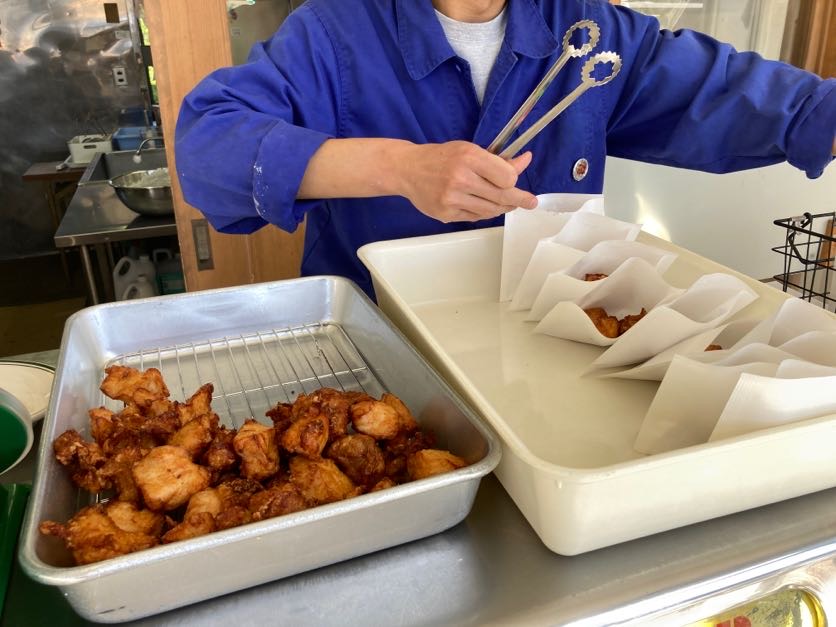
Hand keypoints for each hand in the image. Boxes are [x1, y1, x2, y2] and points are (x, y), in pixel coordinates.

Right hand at [399, 141, 537, 222]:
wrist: (408, 169)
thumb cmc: (441, 157)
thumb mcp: (469, 150)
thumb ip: (497, 159)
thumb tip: (524, 160)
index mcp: (469, 157)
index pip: (507, 177)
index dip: (514, 180)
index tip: (515, 180)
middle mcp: (460, 178)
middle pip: (502, 196)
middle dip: (520, 200)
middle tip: (530, 202)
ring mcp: (452, 199)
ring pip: (491, 210)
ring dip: (502, 207)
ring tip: (507, 203)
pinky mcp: (446, 214)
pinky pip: (476, 217)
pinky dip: (485, 212)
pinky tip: (485, 205)